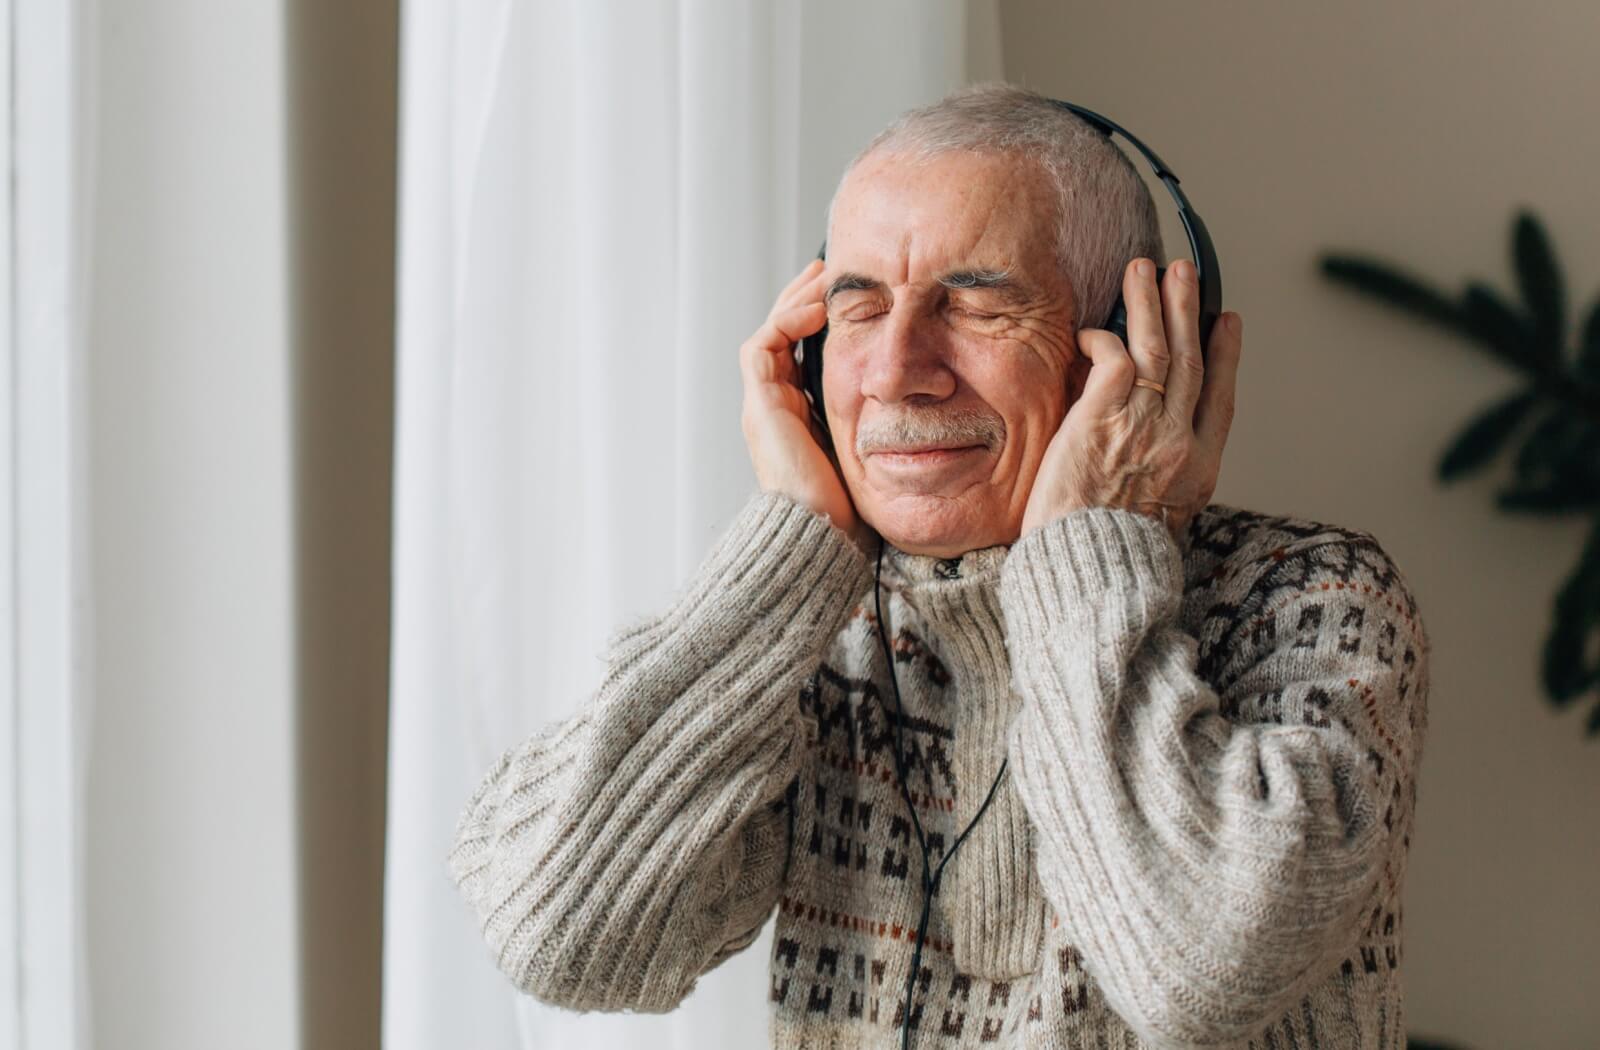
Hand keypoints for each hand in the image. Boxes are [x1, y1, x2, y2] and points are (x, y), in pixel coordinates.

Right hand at [740, 258, 872, 553]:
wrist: (821, 537)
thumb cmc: (848, 512)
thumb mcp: (870, 456)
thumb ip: (880, 427)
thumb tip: (927, 405)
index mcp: (795, 420)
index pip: (798, 358)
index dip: (816, 326)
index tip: (844, 301)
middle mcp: (774, 409)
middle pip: (781, 340)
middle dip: (803, 302)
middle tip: (828, 275)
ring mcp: (764, 407)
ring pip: (770, 335)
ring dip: (794, 302)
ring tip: (822, 279)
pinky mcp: (762, 405)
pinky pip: (764, 346)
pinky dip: (786, 321)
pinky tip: (816, 308)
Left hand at [1019, 257, 1242, 548]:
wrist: (1085, 571)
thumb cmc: (1102, 557)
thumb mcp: (1154, 521)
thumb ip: (1157, 479)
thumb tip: (1139, 452)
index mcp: (1198, 471)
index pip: (1220, 401)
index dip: (1228, 357)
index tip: (1229, 324)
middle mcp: (1178, 442)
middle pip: (1191, 362)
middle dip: (1189, 311)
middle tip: (1185, 273)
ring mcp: (1144, 425)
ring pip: (1156, 348)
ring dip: (1151, 303)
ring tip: (1146, 269)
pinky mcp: (1104, 415)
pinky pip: (1111, 356)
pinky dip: (1103, 338)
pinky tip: (1092, 329)